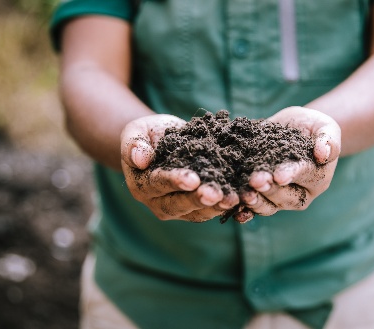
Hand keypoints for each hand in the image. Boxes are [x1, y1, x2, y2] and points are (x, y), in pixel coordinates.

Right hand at [120, 114, 238, 221]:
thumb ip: (134, 144)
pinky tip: (240, 199)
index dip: (175, 181)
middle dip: (198, 199)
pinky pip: (210, 210)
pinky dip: (224, 206)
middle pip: (178, 204)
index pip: (158, 184)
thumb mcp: (136, 132)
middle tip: (216, 194)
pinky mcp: (196, 208)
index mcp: (141, 184)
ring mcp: (178, 208)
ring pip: (197, 212)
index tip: (192, 179)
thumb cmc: (148, 134)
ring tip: (232, 199)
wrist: (163, 140)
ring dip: (215, 207)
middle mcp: (157, 202)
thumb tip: (140, 159)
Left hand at [236, 106, 340, 221]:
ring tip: (244, 195)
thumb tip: (323, 153)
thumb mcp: (326, 127)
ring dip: (255, 202)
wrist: (294, 129)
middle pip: (285, 196)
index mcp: (318, 177)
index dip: (291, 175)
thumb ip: (329, 140)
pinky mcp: (263, 197)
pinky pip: (254, 209)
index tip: (278, 175)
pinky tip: (235, 212)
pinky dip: (244, 212)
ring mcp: (281, 198)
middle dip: (269, 189)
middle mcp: (301, 193)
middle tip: (255, 181)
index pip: (304, 175)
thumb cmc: (313, 127)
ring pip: (269, 206)